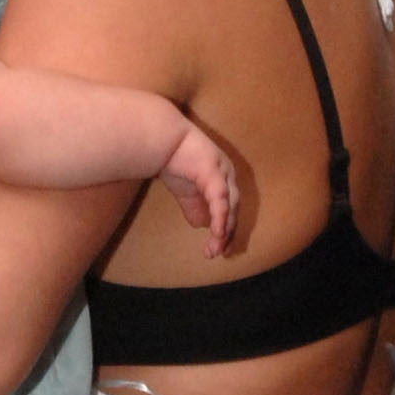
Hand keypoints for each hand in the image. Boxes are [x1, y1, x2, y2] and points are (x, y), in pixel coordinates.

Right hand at [158, 122, 238, 258]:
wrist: (161, 140)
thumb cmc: (173, 161)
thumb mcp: (185, 191)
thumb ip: (194, 207)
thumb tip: (201, 226)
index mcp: (222, 179)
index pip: (228, 209)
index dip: (224, 229)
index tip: (218, 249)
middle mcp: (228, 176)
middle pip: (233, 211)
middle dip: (226, 234)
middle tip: (219, 253)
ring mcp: (223, 173)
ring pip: (230, 208)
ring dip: (223, 231)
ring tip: (215, 250)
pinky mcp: (214, 173)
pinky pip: (220, 201)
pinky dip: (220, 219)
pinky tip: (216, 234)